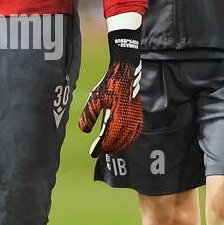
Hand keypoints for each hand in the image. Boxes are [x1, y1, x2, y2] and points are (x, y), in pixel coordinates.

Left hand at [78, 30, 142, 156]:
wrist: (125, 71)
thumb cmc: (109, 84)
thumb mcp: (95, 98)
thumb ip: (89, 116)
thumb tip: (85, 131)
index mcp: (117, 117)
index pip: (108, 139)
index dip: (100, 148)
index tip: (93, 153)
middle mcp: (128, 120)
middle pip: (119, 141)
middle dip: (109, 148)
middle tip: (100, 152)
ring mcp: (135, 117)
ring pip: (129, 138)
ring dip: (120, 145)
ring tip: (111, 149)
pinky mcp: (138, 113)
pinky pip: (136, 131)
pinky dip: (130, 139)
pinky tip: (125, 140)